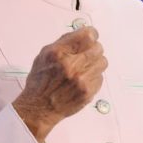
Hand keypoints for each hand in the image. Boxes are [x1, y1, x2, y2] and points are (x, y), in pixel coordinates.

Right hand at [12, 26, 106, 142]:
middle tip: (86, 54)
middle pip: (98, 48)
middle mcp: (70, 65)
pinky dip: (93, 77)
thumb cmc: (40, 81)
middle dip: (93, 49)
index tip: (90, 37)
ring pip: (103, 62)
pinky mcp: (88, 92)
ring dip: (95, 63)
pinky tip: (83, 80)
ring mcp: (81, 80)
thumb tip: (80, 33)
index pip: (88, 35)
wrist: (39, 108)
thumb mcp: (44, 55)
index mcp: (58, 53)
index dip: (91, 35)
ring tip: (85, 68)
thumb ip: (63, 42)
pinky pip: (100, 77)